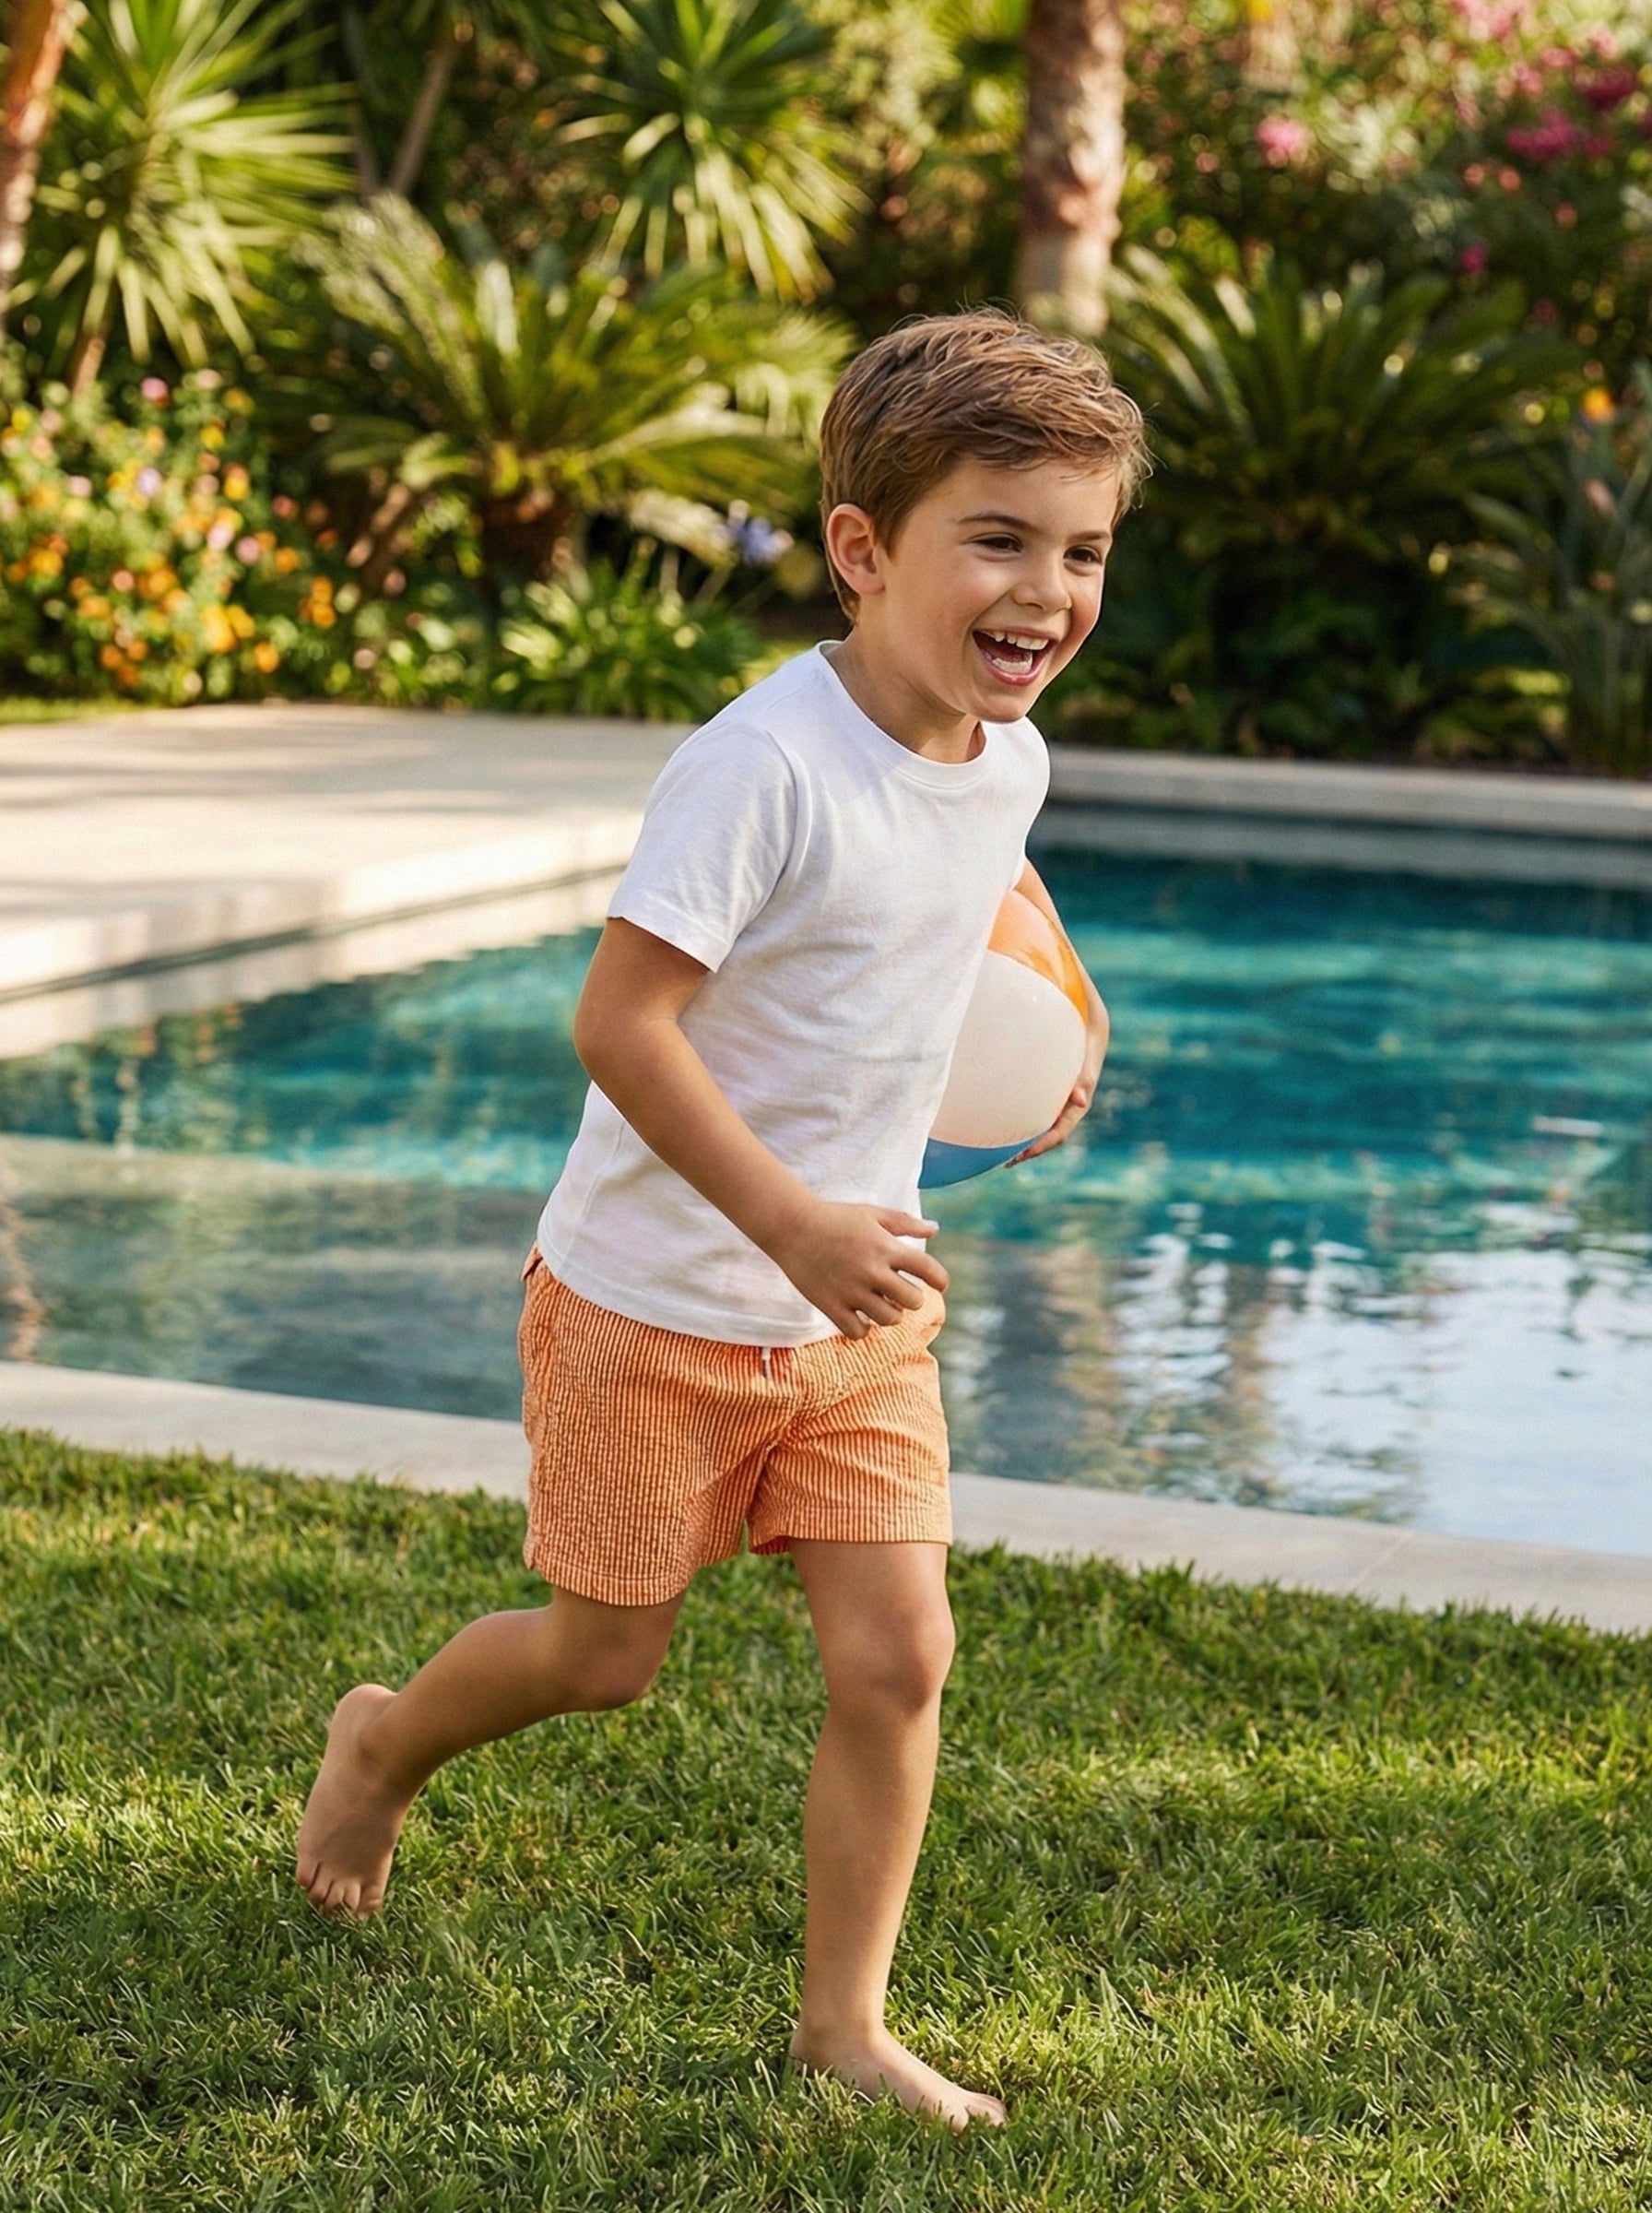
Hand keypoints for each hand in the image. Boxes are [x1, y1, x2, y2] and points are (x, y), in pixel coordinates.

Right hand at [763, 1200, 947, 1339]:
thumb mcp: (872, 1214)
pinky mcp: (831, 1305)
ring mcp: (851, 1291)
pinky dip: (863, 1328)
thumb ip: (905, 1223)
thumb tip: (935, 1230)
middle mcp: (871, 1271)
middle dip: (911, 1297)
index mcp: (886, 1247)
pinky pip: (858, 1332)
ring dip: (890, 1313)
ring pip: (889, 1319)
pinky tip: (859, 1316)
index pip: (929, 1270)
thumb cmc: (836, 1218)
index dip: (940, 1280)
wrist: (791, 1226)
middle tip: (900, 1291)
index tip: (938, 1284)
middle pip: (913, 1300)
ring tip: (880, 1303)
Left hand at [1011, 993, 1109, 1165]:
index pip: (1061, 1131)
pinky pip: (1031, 1104)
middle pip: (1048, 1133)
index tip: (1023, 1156)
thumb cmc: (1087, 1025)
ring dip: (1022, 1136)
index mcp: (1080, 1097)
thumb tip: (1080, 1100)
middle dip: (1029, 1149)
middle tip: (1006, 1161)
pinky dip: (1017, 1114)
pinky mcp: (1045, 1083)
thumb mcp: (1090, 1045)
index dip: (1042, 1146)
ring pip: (1039, 1121)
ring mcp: (1056, 1093)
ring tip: (997, 1148)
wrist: (1085, 1009)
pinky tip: (996, 1115)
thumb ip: (1086, 1073)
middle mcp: (1067, 1101)